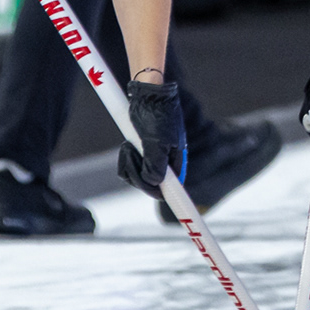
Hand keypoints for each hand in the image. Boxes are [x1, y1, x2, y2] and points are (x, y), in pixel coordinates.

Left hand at [116, 76, 184, 196]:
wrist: (146, 92)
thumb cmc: (155, 114)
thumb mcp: (156, 141)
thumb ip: (156, 166)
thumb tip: (154, 184)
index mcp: (176, 161)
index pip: (172, 190)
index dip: (174, 201)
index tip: (182, 216)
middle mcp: (167, 162)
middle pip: (151, 185)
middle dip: (138, 174)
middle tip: (131, 154)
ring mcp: (155, 157)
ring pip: (138, 176)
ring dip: (130, 164)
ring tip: (129, 146)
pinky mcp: (143, 151)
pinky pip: (131, 166)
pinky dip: (126, 159)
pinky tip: (127, 146)